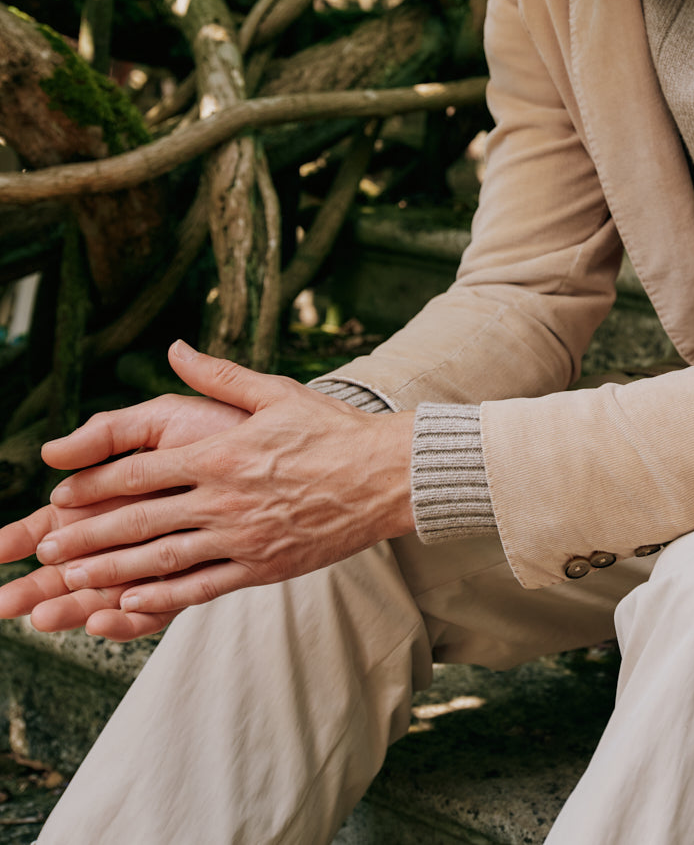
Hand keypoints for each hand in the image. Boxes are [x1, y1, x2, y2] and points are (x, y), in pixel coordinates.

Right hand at [0, 375, 247, 638]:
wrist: (295, 447)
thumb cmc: (224, 426)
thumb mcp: (165, 418)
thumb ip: (110, 431)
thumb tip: (49, 450)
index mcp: (126, 489)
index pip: (65, 517)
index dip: (27, 535)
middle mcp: (145, 526)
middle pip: (79, 562)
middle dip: (38, 583)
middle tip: (3, 605)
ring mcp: (174, 553)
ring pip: (114, 587)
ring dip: (76, 605)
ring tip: (43, 619)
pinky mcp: (209, 572)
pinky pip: (166, 601)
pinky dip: (135, 614)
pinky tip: (106, 620)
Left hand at [26, 341, 414, 619]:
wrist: (386, 475)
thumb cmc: (332, 429)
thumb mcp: (274, 391)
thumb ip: (218, 375)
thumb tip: (176, 348)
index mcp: (223, 452)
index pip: (143, 471)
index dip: (96, 486)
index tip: (59, 500)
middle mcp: (226, 498)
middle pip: (143, 520)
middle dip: (90, 537)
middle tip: (47, 552)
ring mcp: (244, 536)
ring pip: (165, 560)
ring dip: (114, 572)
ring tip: (74, 583)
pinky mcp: (263, 565)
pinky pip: (204, 586)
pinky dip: (164, 597)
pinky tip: (131, 604)